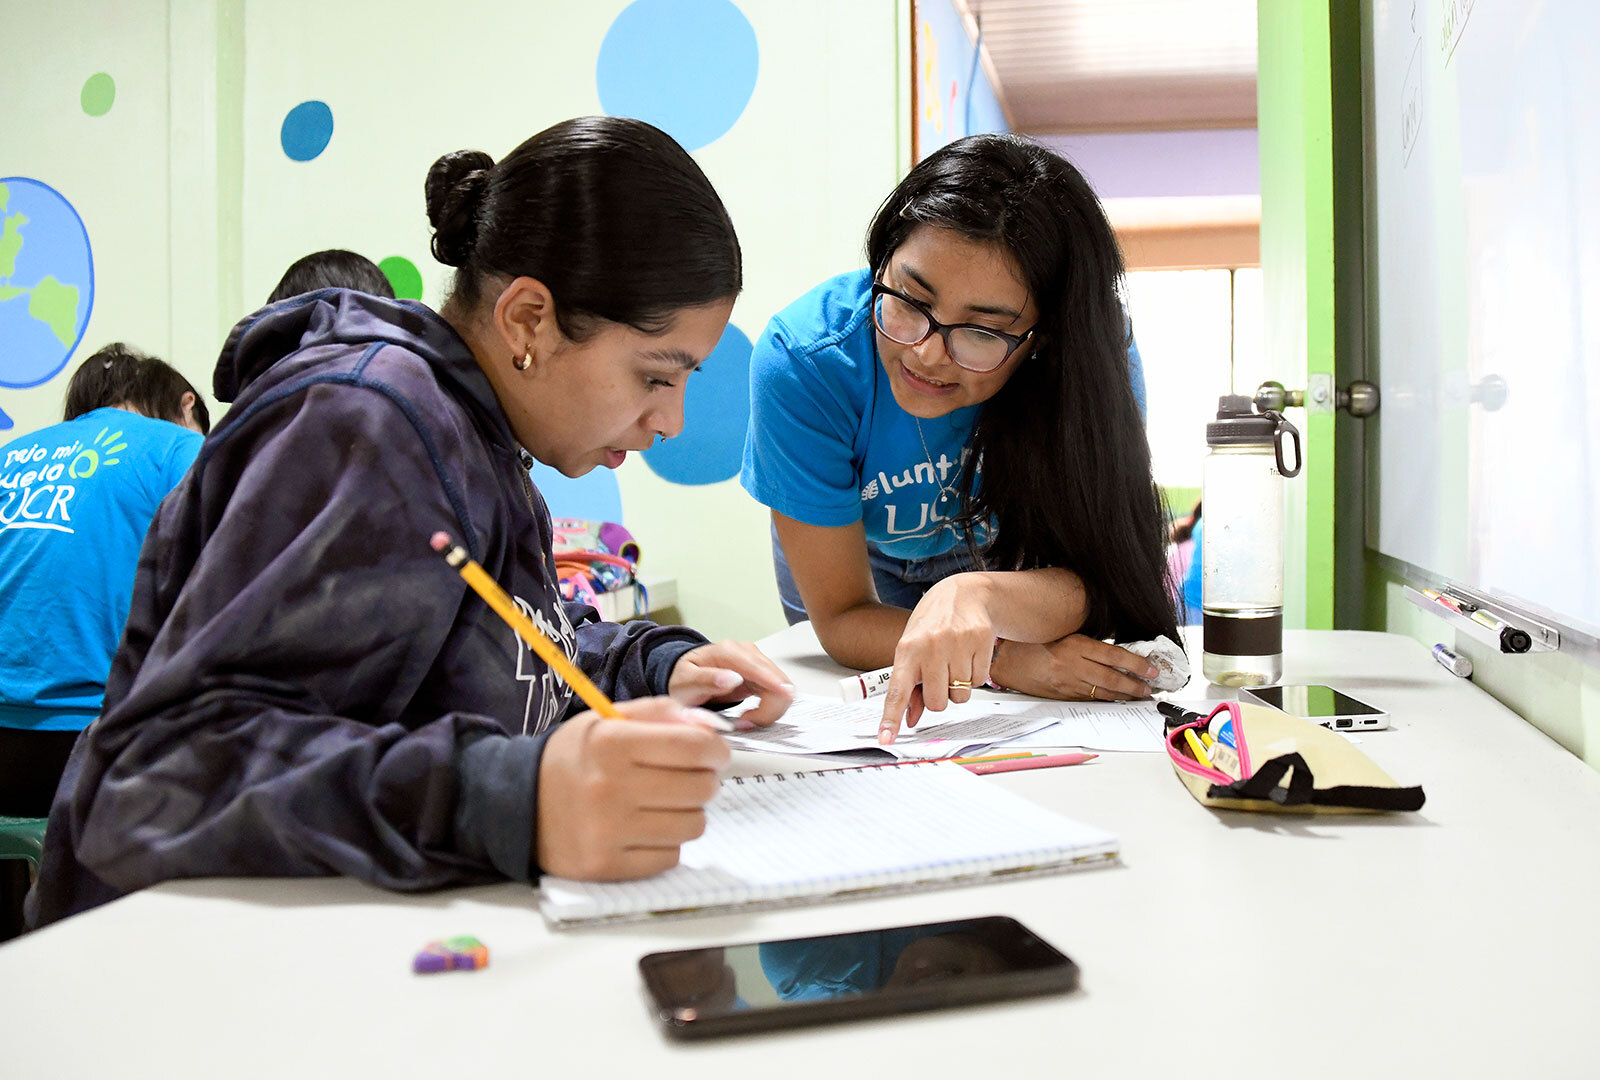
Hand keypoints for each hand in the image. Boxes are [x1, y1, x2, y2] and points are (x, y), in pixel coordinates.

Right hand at [537, 697, 729, 879]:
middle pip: (700, 788)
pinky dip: (665, 843)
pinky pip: (670, 857)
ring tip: (664, 804)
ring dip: (688, 813)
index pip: (694, 747)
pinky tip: (644, 829)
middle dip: (704, 780)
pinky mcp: (606, 867)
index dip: (716, 749)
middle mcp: (609, 788)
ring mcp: (607, 832)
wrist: (518, 804)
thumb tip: (711, 728)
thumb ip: (661, 714)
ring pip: (693, 826)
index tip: (714, 753)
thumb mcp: (608, 721)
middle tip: (688, 778)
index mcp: (611, 744)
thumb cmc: (574, 759)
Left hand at [669, 640, 794, 726]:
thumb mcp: (685, 683)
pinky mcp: (761, 675)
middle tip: (744, 722)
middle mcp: (747, 653)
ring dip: (769, 711)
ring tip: (745, 719)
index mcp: (729, 652)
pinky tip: (751, 714)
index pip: (760, 668)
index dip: (774, 686)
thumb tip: (733, 679)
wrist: (685, 675)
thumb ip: (706, 680)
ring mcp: (756, 663)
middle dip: (768, 708)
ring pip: (783, 689)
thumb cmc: (683, 678)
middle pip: (778, 681)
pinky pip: (778, 693)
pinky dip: (769, 709)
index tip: (780, 702)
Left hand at [879, 574, 995, 744]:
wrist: (963, 594)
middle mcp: (931, 646)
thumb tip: (909, 720)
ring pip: (960, 695)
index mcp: (907, 650)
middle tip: (939, 678)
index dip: (891, 718)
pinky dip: (974, 675)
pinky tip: (969, 655)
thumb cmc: (932, 626)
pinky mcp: (981, 640)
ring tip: (954, 662)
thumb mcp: (913, 650)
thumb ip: (910, 686)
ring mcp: (957, 643)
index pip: (897, 692)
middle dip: (938, 697)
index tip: (886, 738)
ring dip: (958, 687)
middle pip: (937, 703)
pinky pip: (979, 682)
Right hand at [991, 635, 1158, 700]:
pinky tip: (1117, 699)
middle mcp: (1072, 666)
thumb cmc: (1032, 642)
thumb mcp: (1063, 634)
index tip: (1151, 669)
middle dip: (1135, 685)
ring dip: (1124, 695)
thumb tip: (1118, 654)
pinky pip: (1089, 699)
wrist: (1006, 660)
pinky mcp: (1062, 696)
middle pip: (1112, 678)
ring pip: (1103, 692)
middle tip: (1150, 688)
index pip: (1113, 656)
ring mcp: (1067, 684)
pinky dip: (1105, 699)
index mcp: (1074, 645)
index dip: (1136, 664)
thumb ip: (1088, 644)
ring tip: (1139, 695)